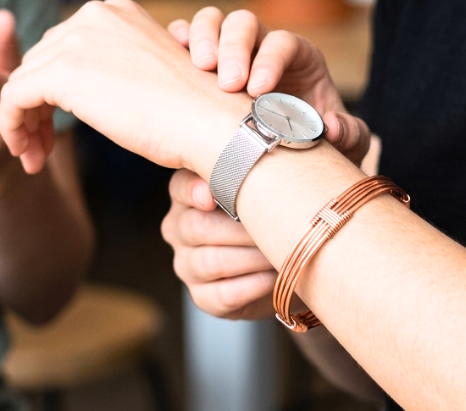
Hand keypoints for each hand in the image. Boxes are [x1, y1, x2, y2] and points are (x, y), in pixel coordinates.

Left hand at [0, 0, 249, 174]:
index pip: (63, 45)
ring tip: (35, 155)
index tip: (59, 125)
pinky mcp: (62, 72)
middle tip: (43, 146)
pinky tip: (28, 155)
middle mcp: (94, 14)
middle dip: (37, 105)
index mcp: (116, 11)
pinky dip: (12, 127)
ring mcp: (77, 39)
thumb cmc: (188, 110)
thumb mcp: (145, 72)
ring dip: (24, 120)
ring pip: (23, 80)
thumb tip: (84, 85)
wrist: (209, 122)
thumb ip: (111, 65)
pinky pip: (13, 98)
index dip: (54, 87)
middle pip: (40, 61)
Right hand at [161, 169, 275, 320]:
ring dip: (251, 258)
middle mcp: (178, 228)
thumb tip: (251, 167)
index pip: (181, 187)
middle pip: (197, 227)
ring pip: (211, 262)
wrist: (287, 261)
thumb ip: (248, 173)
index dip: (195, 191)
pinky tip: (272, 277)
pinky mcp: (202, 297)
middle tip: (273, 227)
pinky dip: (253, 285)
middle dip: (240, 229)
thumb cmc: (270, 213)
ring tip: (278, 252)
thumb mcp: (258, 187)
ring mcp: (186, 264)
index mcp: (186, 193)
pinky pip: (223, 295)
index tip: (213, 197)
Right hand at [169, 8, 370, 165]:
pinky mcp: (199, 65)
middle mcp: (260, 48)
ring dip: (203, 38)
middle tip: (228, 83)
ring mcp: (227, 52)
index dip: (270, 59)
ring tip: (200, 68)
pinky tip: (173, 55)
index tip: (258, 90)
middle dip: (235, 47)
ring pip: (212, 21)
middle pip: (245, 24)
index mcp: (297, 58)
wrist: (278, 159)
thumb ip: (348, 135)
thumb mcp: (344, 144)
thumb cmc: (312, 145)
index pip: (283, 43)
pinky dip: (178, 38)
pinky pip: (184, 36)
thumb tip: (330, 128)